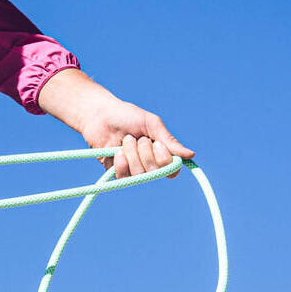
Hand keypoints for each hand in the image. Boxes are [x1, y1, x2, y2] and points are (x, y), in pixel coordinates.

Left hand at [36, 68, 192, 180]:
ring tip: (125, 140)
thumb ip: (170, 141)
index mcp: (160, 151)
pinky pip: (124, 177)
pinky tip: (117, 151)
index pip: (172, 170)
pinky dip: (121, 162)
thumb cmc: (126, 116)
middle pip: (154, 171)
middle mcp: (148, 163)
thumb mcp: (151, 124)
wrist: (99, 115)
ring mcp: (132, 169)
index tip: (157, 143)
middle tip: (136, 138)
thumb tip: (191, 155)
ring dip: (132, 154)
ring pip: (139, 174)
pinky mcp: (117, 171)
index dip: (165, 160)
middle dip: (145, 152)